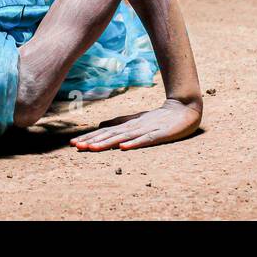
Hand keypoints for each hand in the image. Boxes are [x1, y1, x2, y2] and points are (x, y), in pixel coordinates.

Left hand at [70, 97, 201, 151]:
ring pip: (123, 137)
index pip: (105, 132)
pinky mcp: (159, 134)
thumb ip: (119, 123)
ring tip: (92, 148)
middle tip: (76, 146)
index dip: (90, 137)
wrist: (183, 108)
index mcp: (128, 125)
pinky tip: (123, 148)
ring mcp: (146, 130)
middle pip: (110, 135)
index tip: (73, 143)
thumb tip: (100, 126)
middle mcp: (133, 127)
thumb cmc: (158, 116)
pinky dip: (134, 144)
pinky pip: (145, 140)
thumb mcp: (136, 120)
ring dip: (107, 143)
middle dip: (93, 140)